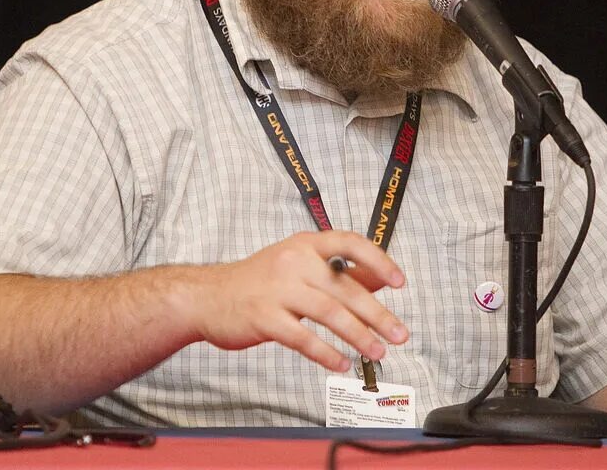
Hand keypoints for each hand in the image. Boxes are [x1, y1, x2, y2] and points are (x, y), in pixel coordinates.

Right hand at [186, 231, 408, 371]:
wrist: (207, 296)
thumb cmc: (259, 281)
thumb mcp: (298, 265)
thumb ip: (338, 271)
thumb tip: (381, 278)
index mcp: (305, 244)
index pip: (349, 243)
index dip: (378, 260)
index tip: (400, 281)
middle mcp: (293, 262)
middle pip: (345, 288)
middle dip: (377, 314)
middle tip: (400, 334)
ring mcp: (278, 289)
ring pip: (329, 313)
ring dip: (358, 336)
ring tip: (378, 351)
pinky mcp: (264, 318)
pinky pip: (303, 338)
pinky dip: (326, 353)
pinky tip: (342, 364)